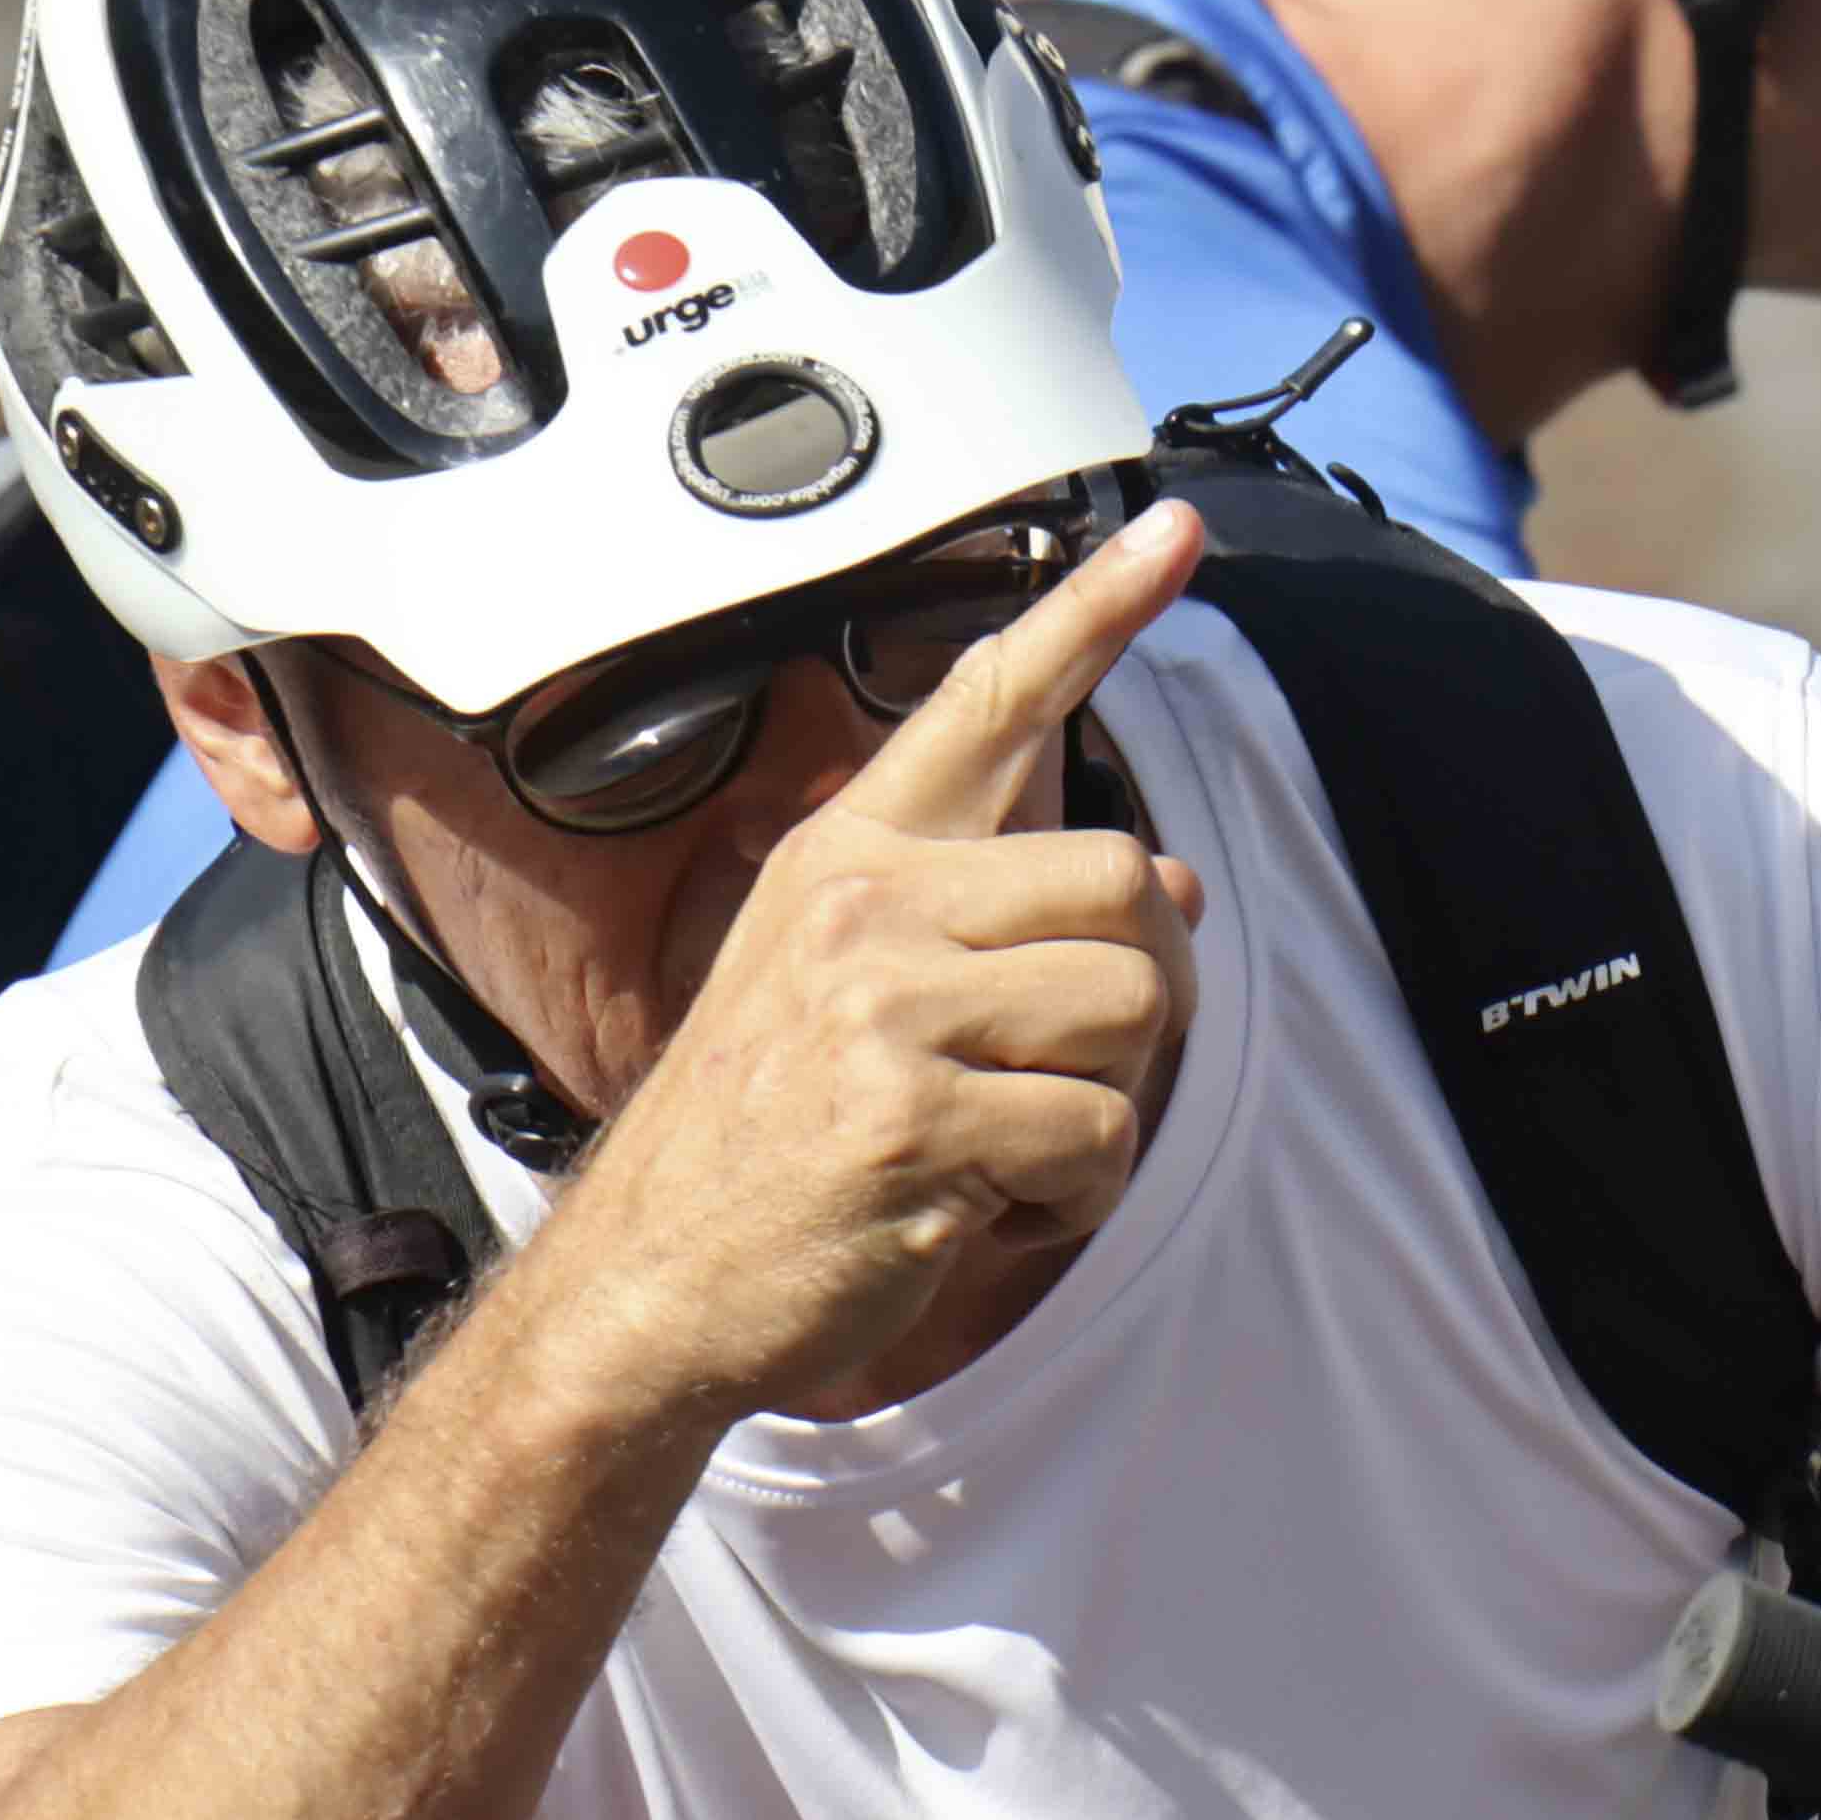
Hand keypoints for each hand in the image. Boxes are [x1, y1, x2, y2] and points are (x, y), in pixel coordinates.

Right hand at [524, 502, 1208, 1427]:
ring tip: (1002, 1142)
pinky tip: (984, 1206)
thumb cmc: (765, 1141)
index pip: (987, 702)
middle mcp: (863, 905)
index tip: (1176, 533)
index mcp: (849, 855)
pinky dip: (1073, 1194)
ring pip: (1133, 1008)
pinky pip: (1099, 1136)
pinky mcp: (911, 1120)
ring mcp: (883, 1008)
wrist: (645, 1286)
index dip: (1094, 611)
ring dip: (1103, 1102)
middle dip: (1134, 991)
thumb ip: (999, 918)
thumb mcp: (857, 990)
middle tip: (1052, 1067)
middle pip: (1121, 881)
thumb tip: (1167, 883)